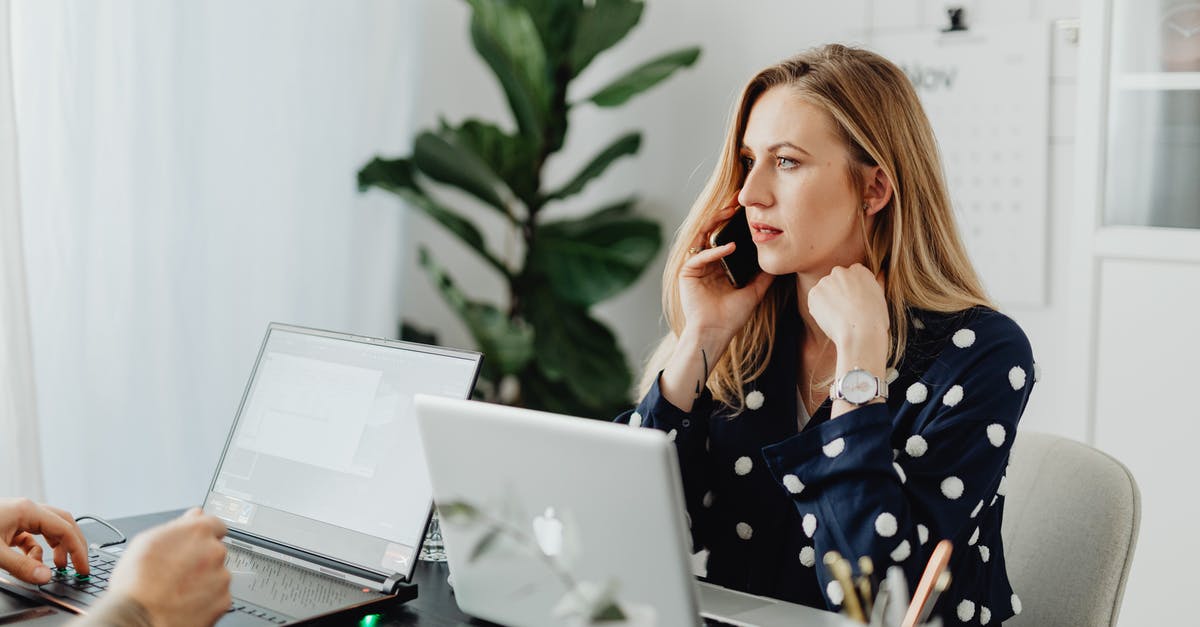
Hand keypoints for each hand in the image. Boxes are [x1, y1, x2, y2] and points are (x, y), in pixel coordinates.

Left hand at [0, 498, 88, 583]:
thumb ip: (21, 566)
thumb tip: (45, 577)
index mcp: (27, 511)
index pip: (65, 529)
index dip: (78, 550)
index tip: (82, 568)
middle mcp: (26, 510)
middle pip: (62, 525)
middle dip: (73, 546)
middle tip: (78, 565)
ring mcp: (18, 516)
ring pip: (48, 530)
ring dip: (55, 548)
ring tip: (57, 565)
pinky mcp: (9, 524)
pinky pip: (31, 535)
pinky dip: (35, 549)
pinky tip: (30, 561)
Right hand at [105, 508, 230, 626]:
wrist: (138, 620)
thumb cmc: (135, 584)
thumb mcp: (146, 541)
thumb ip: (178, 524)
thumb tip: (195, 515)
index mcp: (198, 532)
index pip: (215, 524)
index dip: (203, 535)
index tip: (197, 543)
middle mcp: (215, 552)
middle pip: (215, 551)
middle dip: (201, 559)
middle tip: (178, 572)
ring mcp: (221, 577)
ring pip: (217, 574)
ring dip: (204, 580)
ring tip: (178, 590)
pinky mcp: (223, 601)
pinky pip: (218, 596)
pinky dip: (207, 599)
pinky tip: (185, 602)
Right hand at [678, 203, 774, 347]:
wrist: (716, 333)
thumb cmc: (731, 317)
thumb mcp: (754, 292)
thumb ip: (763, 277)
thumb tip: (778, 263)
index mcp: (718, 266)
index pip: (725, 236)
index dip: (733, 222)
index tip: (747, 209)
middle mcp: (705, 263)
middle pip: (712, 231)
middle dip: (723, 214)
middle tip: (737, 200)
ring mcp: (695, 267)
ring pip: (702, 237)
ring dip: (715, 223)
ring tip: (729, 212)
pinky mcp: (686, 273)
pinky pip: (699, 256)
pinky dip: (714, 250)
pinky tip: (730, 247)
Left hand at [808, 264, 888, 366]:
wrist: (861, 333)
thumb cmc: (875, 320)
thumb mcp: (882, 297)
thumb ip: (878, 282)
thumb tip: (881, 273)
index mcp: (859, 270)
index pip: (852, 276)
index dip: (852, 292)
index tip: (855, 304)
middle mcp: (841, 271)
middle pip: (836, 282)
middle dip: (838, 294)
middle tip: (846, 313)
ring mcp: (825, 281)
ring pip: (824, 292)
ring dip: (828, 302)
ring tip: (840, 318)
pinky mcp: (814, 294)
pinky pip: (815, 302)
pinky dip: (819, 311)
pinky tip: (831, 320)